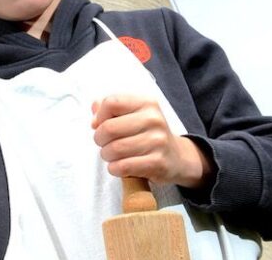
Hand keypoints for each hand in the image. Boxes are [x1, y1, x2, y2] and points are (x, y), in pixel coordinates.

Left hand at [91, 95, 213, 188]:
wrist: (177, 158)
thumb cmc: (147, 134)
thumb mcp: (133, 115)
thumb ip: (111, 109)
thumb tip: (95, 112)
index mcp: (146, 103)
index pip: (111, 103)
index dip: (100, 116)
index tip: (101, 125)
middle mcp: (154, 120)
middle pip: (108, 128)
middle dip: (99, 139)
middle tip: (104, 144)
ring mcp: (158, 142)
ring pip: (114, 149)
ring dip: (106, 155)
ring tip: (112, 155)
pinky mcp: (158, 163)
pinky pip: (122, 166)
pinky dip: (114, 168)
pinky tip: (119, 166)